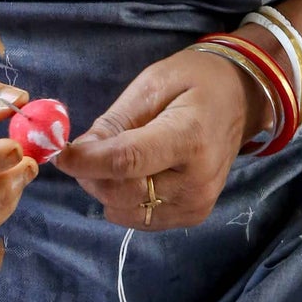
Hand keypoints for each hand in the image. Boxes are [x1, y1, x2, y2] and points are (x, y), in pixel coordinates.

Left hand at [57, 47, 269, 229]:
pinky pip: (139, 219)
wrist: (242, 99)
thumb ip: (113, 123)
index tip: (60, 153)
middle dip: (93, 173)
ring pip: (125, 211)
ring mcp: (197, 203)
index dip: (86, 162)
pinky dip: (125, 200)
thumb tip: (76, 154)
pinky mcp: (194, 216)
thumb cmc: (195, 82)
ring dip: (107, 188)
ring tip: (119, 158)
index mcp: (189, 137)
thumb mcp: (151, 85)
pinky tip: (137, 174)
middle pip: (121, 192)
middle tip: (90, 148)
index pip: (126, 162)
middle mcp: (197, 180)